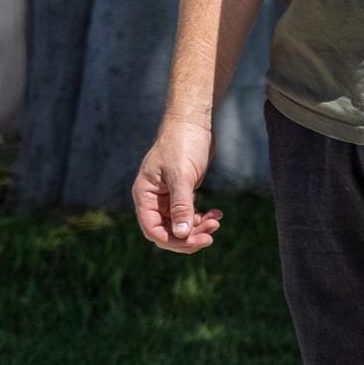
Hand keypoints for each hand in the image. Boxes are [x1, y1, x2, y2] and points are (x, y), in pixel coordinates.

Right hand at [132, 118, 223, 253]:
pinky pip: (190, 215)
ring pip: (180, 226)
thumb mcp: (181, 176)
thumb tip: (181, 234)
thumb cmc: (182, 144)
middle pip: (167, 232)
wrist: (192, 123)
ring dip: (198, 229)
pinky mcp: (182, 194)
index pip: (152, 230)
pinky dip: (203, 219)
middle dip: (189, 237)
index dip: (173, 241)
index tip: (196, 240)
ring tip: (216, 222)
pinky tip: (218, 214)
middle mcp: (153, 199)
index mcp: (145, 194)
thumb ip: (180, 206)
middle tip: (211, 234)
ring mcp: (167, 198)